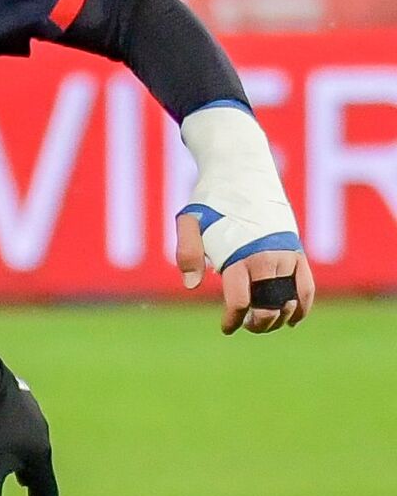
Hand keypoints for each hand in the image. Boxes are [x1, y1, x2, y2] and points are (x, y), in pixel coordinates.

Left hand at [0, 338, 66, 495]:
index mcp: (38, 454)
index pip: (46, 492)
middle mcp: (41, 435)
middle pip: (40, 471)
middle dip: (38, 492)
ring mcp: (31, 416)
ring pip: (32, 451)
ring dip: (28, 470)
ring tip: (22, 479)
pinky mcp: (18, 402)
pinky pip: (23, 432)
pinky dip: (18, 448)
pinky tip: (8, 442)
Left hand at [177, 103, 314, 333]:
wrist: (241, 168)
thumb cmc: (211, 197)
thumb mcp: (189, 220)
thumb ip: (188, 252)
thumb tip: (191, 285)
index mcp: (240, 254)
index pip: (240, 300)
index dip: (233, 319)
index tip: (227, 328)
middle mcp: (267, 256)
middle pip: (269, 304)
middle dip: (258, 321)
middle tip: (246, 324)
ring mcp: (286, 252)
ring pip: (290, 298)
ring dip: (279, 316)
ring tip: (265, 322)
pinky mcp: (296, 248)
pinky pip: (307, 283)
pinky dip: (304, 304)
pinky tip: (294, 319)